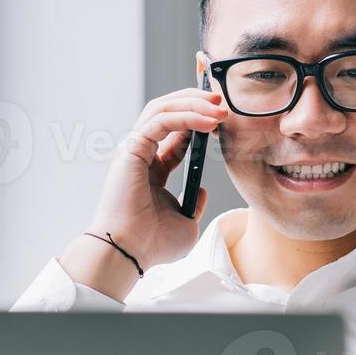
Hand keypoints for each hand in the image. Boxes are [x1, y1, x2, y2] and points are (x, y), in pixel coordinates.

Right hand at [59, 85, 228, 299]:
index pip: (176, 133)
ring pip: (163, 108)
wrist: (131, 252)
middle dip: (197, 102)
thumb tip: (201, 190)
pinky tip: (208, 122)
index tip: (223, 119)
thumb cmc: (153, 243)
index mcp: (152, 169)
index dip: (199, 121)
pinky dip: (186, 116)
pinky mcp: (132, 148)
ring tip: (220, 108)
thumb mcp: (186, 223)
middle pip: (168, 112)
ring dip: (193, 103)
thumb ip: (195, 204)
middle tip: (224, 103)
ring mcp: (135, 149)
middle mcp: (142, 154)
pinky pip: (161, 121)